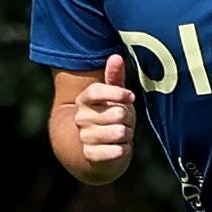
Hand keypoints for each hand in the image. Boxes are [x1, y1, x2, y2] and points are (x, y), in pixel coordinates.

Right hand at [74, 53, 135, 167]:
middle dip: (128, 118)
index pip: (96, 91)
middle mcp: (80, 118)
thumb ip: (115, 78)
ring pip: (118, 132)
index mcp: (84, 100)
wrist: (102, 150)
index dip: (117, 93)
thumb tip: (116, 57)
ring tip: (122, 134)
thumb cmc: (111, 118)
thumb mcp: (115, 97)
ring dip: (127, 134)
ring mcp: (84, 137)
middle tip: (125, 121)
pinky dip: (122, 149)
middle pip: (115, 113)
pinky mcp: (90, 154)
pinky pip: (114, 150)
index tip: (131, 97)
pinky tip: (120, 148)